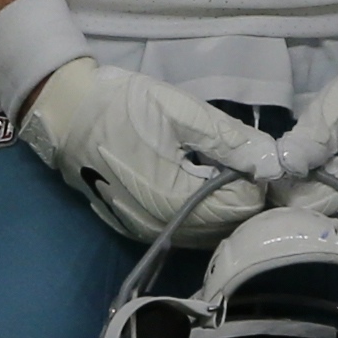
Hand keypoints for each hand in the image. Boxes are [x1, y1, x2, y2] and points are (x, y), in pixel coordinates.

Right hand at [11, 56, 284, 245]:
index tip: (257, 154)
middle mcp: (163, 227)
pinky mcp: (135, 227)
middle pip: (227, 225)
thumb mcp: (180, 110)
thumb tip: (274, 161)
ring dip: (223, 206)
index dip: (259, 180)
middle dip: (244, 195)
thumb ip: (230, 139)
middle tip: (243, 159)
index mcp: (176, 200)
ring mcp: (146, 231)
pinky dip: (199, 212)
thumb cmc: (121, 105)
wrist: (64, 113)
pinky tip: (195, 182)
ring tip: (221, 169)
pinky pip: (183, 229)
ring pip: (206, 232)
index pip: (244, 207)